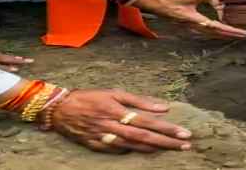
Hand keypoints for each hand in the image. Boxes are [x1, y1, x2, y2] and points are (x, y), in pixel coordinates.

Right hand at [51, 89, 191, 152]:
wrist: (60, 109)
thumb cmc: (90, 97)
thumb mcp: (114, 92)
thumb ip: (139, 100)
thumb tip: (163, 106)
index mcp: (116, 109)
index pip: (147, 120)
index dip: (167, 128)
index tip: (184, 133)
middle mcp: (111, 124)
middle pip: (143, 136)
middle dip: (166, 142)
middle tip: (185, 145)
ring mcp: (103, 137)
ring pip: (132, 146)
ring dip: (153, 149)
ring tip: (171, 150)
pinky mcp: (96, 146)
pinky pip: (117, 151)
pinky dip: (131, 152)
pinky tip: (145, 152)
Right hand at [132, 0, 245, 38]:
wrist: (156, 6)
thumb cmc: (172, 1)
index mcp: (197, 20)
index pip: (218, 27)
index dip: (232, 31)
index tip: (243, 33)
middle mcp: (196, 27)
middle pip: (217, 33)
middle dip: (232, 35)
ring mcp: (192, 28)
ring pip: (212, 34)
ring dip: (225, 34)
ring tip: (237, 34)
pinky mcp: (191, 26)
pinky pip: (206, 32)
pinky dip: (216, 32)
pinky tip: (220, 30)